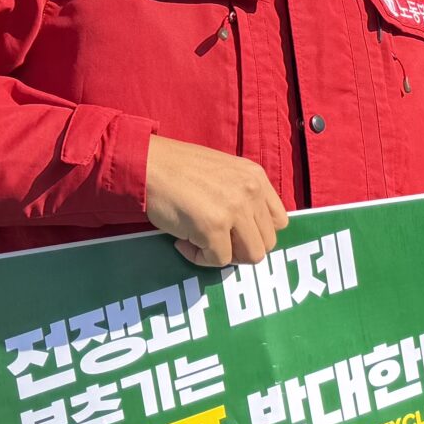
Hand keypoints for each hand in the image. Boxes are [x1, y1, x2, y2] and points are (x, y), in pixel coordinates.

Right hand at [143, 136, 288, 267]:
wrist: (143, 163)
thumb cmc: (175, 167)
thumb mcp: (223, 172)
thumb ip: (241, 195)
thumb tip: (247, 230)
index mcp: (256, 177)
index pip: (279, 221)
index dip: (257, 233)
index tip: (234, 233)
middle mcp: (251, 192)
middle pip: (267, 243)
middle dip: (241, 249)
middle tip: (215, 241)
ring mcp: (234, 210)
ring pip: (250, 256)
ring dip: (225, 256)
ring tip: (200, 241)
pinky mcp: (213, 227)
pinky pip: (219, 260)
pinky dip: (199, 257)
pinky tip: (182, 240)